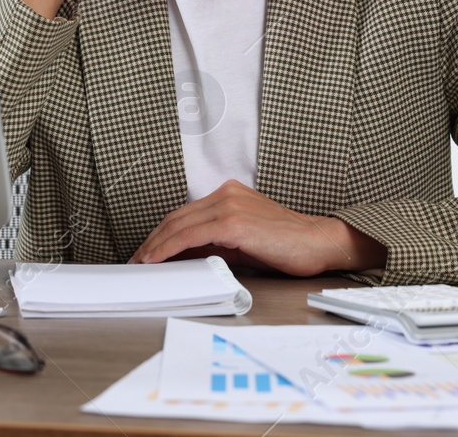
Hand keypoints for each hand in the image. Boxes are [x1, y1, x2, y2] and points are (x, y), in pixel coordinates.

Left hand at [127, 180, 387, 276]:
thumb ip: (216, 242)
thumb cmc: (288, 246)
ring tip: (142, 263)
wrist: (320, 243)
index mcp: (229, 195)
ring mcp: (229, 205)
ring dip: (156, 245)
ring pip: (180, 224)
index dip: (162, 234)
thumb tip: (185, 257)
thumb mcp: (244, 241)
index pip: (185, 214)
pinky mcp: (234, 221)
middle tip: (137, 260)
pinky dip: (171, 247)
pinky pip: (192, 234)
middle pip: (177, 217)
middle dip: (153, 240)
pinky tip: (159, 258)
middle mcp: (226, 195)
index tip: (148, 251)